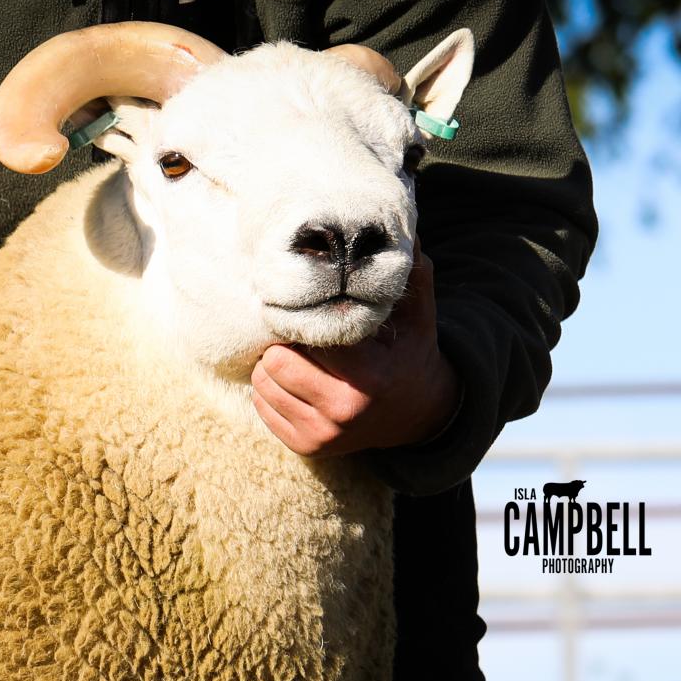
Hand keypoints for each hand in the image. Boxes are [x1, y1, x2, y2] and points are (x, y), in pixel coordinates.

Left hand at [251, 254, 458, 456]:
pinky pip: (261, 406)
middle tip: (303, 334)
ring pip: (262, 383)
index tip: (310, 310)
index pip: (308, 339)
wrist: (415, 414)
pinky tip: (298, 380)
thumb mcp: (418, 315)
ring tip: (302, 356)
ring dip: (274, 365)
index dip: (304, 320)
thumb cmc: (409, 352)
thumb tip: (408, 231)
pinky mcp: (303, 448)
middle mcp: (341, 413)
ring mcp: (320, 436)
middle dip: (284, 343)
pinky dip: (272, 389)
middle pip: (274, 362)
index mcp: (367, 378)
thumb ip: (411, 275)